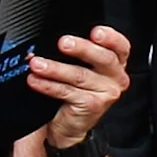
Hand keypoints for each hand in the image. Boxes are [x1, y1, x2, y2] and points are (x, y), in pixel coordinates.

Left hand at [27, 25, 133, 149]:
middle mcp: (115, 77)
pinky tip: (36, 81)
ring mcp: (107, 92)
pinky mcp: (93, 105)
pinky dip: (49, 85)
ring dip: (55, 68)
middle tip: (63, 43)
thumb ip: (76, 53)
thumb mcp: (81, 67)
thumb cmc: (75, 91)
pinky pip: (68, 92)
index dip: (110, 37)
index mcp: (115, 62)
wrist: (71, 124)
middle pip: (103, 58)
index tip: (95, 32)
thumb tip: (48, 40)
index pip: (120, 46)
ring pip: (80, 75)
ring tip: (37, 64)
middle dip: (82, 48)